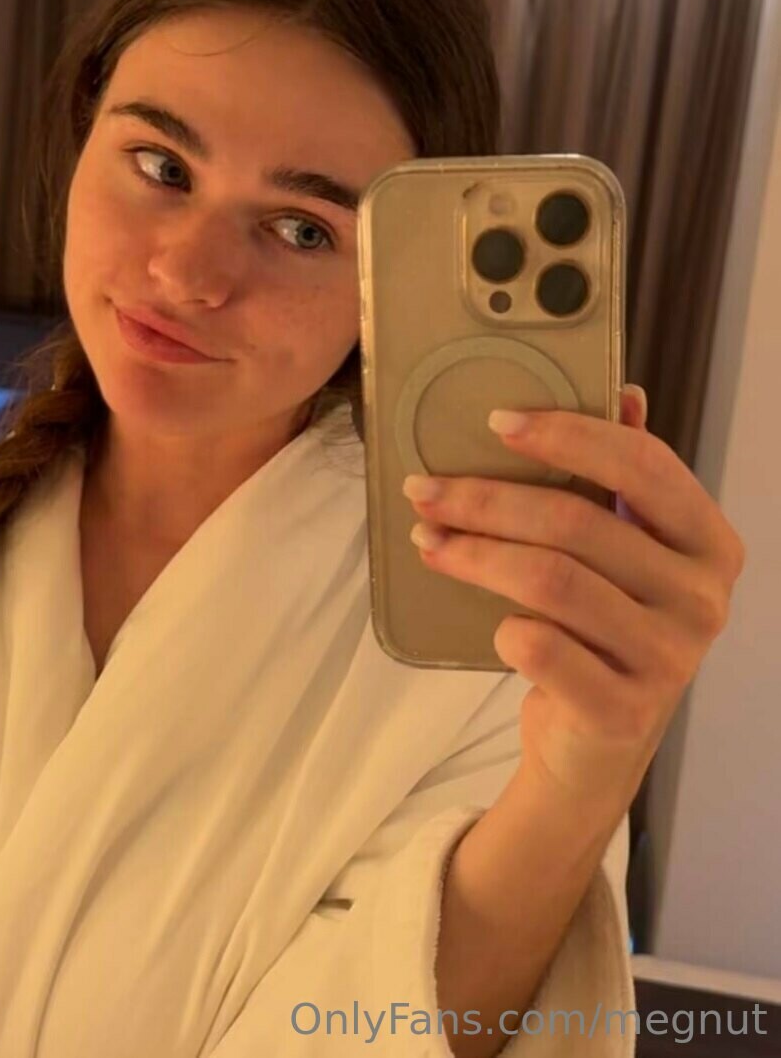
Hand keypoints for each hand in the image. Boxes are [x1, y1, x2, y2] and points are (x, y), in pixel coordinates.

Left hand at [402, 384, 745, 813]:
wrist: (596, 742)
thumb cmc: (604, 625)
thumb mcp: (623, 547)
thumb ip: (624, 475)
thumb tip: (624, 390)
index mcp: (709, 542)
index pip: (643, 465)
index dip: (567, 434)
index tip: (494, 420)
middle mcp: (702, 599)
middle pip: (577, 524)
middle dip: (487, 499)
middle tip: (423, 489)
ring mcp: (667, 659)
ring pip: (551, 582)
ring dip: (475, 554)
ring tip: (429, 539)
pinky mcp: (621, 711)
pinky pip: (543, 649)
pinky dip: (504, 627)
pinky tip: (486, 620)